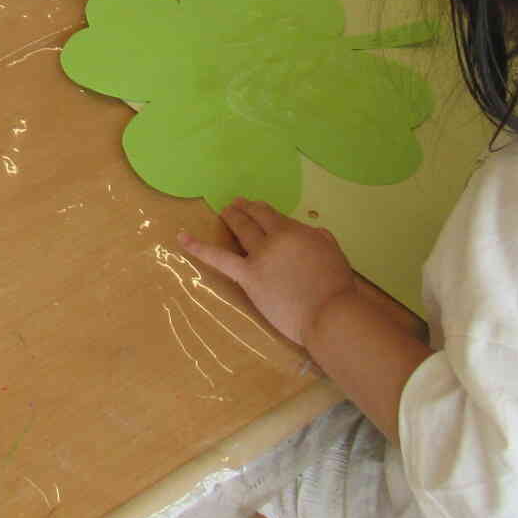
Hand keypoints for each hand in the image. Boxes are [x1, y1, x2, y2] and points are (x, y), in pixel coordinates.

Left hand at [180, 198, 359, 346]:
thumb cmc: (336, 287)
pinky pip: (218, 258)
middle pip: (255, 218)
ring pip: (240, 230)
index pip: (272, 215)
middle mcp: (274, 238)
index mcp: (296, 231)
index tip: (257, 209)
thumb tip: (310, 232)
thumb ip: (318, 238)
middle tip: (235, 204)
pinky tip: (181, 237)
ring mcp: (259, 256)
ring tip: (223, 212)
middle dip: (244, 209)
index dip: (261, 210)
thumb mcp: (333, 252)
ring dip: (230, 218)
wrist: (329, 313)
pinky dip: (198, 246)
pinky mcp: (247, 276)